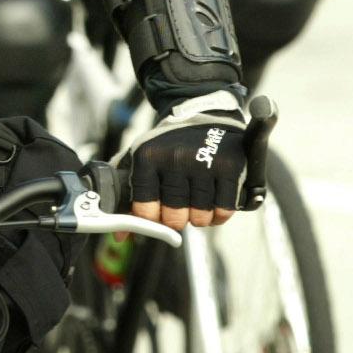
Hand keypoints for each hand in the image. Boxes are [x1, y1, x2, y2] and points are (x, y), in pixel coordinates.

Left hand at [124, 95, 247, 230]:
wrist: (203, 116)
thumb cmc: (167, 147)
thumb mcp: (140, 159)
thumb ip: (127, 195)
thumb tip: (122, 236)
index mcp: (147, 157)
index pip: (145, 208)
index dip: (151, 219)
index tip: (156, 216)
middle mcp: (174, 159)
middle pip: (174, 215)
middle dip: (175, 220)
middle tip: (177, 212)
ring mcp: (204, 163)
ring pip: (200, 216)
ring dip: (198, 218)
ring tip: (195, 204)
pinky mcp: (230, 167)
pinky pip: (224, 209)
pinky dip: (218, 216)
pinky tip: (213, 205)